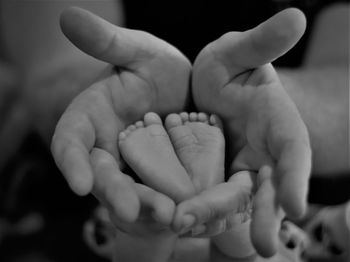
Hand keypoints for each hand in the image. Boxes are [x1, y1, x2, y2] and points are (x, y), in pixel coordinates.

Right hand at [51, 7, 191, 222]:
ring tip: (168, 216)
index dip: (72, 162)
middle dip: (113, 193)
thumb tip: (69, 15)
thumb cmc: (155, 68)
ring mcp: (132, 167)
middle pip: (102, 175)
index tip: (79, 183)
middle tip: (130, 210)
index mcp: (92, 118)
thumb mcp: (137, 53)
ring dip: (144, 207)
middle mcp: (107, 148)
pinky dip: (169, 206)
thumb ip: (108, 43)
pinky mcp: (158, 178)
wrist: (182, 89)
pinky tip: (186, 213)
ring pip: (130, 192)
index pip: (71, 141)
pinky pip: (159, 195)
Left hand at [192, 8, 310, 255]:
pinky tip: (185, 225)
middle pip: (270, 189)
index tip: (296, 205)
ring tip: (210, 239)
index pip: (294, 153)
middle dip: (266, 216)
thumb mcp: (239, 53)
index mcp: (279, 126)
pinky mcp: (215, 179)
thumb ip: (262, 43)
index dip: (296, 177)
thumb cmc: (230, 67)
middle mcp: (265, 156)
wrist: (210, 86)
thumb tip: (295, 16)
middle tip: (262, 247)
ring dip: (226, 221)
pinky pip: (211, 199)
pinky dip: (203, 214)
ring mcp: (241, 171)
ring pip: (239, 202)